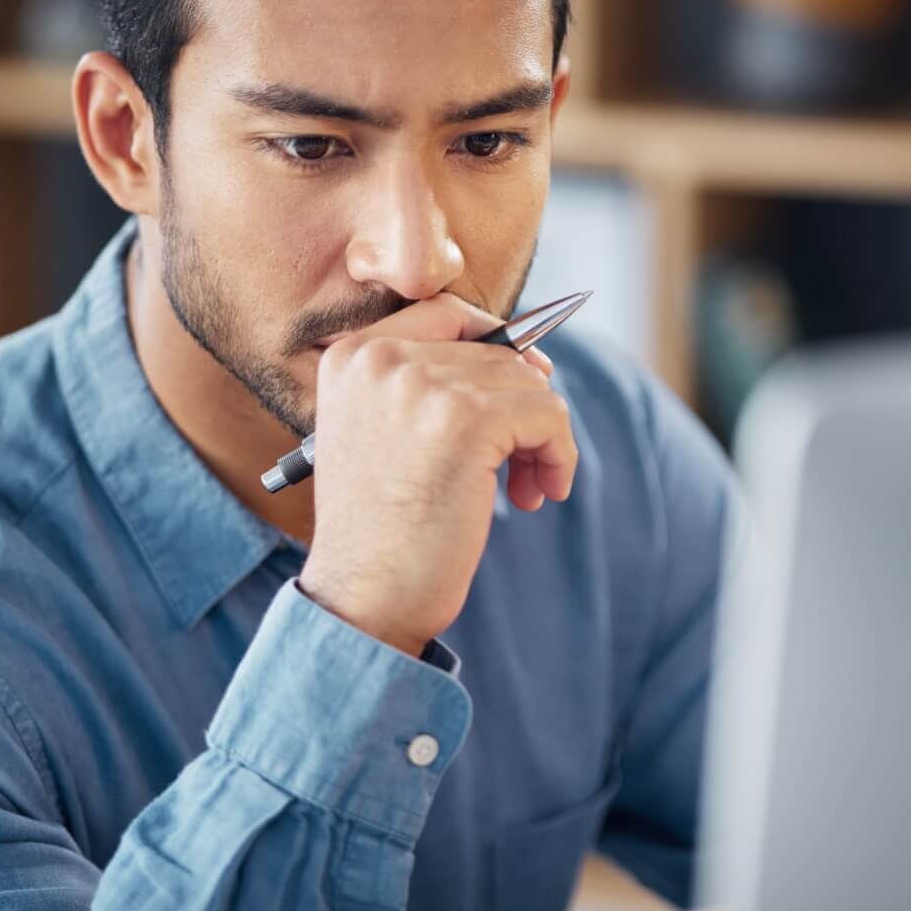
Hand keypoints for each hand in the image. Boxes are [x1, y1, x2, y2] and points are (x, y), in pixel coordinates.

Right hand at [297, 293, 576, 655]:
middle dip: (522, 412)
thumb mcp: (379, 433)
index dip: (496, 347)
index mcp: (352, 355)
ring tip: (523, 489)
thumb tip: (527, 357)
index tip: (520, 391)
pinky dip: (558, 456)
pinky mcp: (467, 421)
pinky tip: (539, 494)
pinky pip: (549, 417)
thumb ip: (427, 383)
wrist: (363, 598)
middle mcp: (382, 358)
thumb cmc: (380, 530)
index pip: (448, 313)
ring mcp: (425, 386)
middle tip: (519, 469)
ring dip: (542, 439)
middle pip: (498, 354)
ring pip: (529, 385)